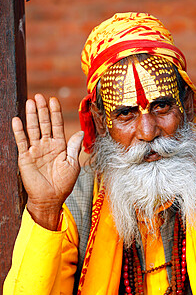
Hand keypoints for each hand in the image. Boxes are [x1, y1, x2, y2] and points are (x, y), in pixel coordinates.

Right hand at [12, 94, 83, 228]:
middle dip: (42, 110)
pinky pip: (21, 142)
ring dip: (31, 116)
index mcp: (60, 146)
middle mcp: (47, 145)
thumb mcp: (73, 164)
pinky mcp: (25, 157)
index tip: (53, 100)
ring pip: (33, 129)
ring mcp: (35, 150)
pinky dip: (19, 131)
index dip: (55, 113)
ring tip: (30, 102)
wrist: (51, 198)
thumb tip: (79, 132)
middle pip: (44, 124)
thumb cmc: (64, 183)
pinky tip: (17, 120)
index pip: (57, 125)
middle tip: (39, 96)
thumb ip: (74, 147)